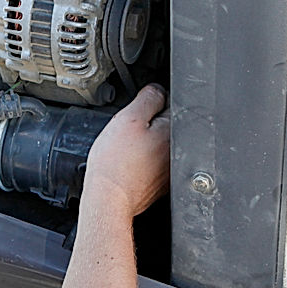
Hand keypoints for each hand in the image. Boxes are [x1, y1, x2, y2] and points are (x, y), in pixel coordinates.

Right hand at [83, 84, 169, 218]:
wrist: (109, 198)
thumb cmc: (115, 163)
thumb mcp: (129, 118)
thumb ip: (148, 97)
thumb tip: (157, 88)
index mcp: (174, 130)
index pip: (169, 102)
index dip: (148, 103)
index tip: (134, 113)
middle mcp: (178, 150)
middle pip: (164, 123)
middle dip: (147, 123)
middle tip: (127, 134)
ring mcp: (170, 169)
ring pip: (156, 144)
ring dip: (144, 143)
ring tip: (126, 151)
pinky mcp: (160, 183)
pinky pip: (151, 163)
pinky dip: (141, 161)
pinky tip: (128, 164)